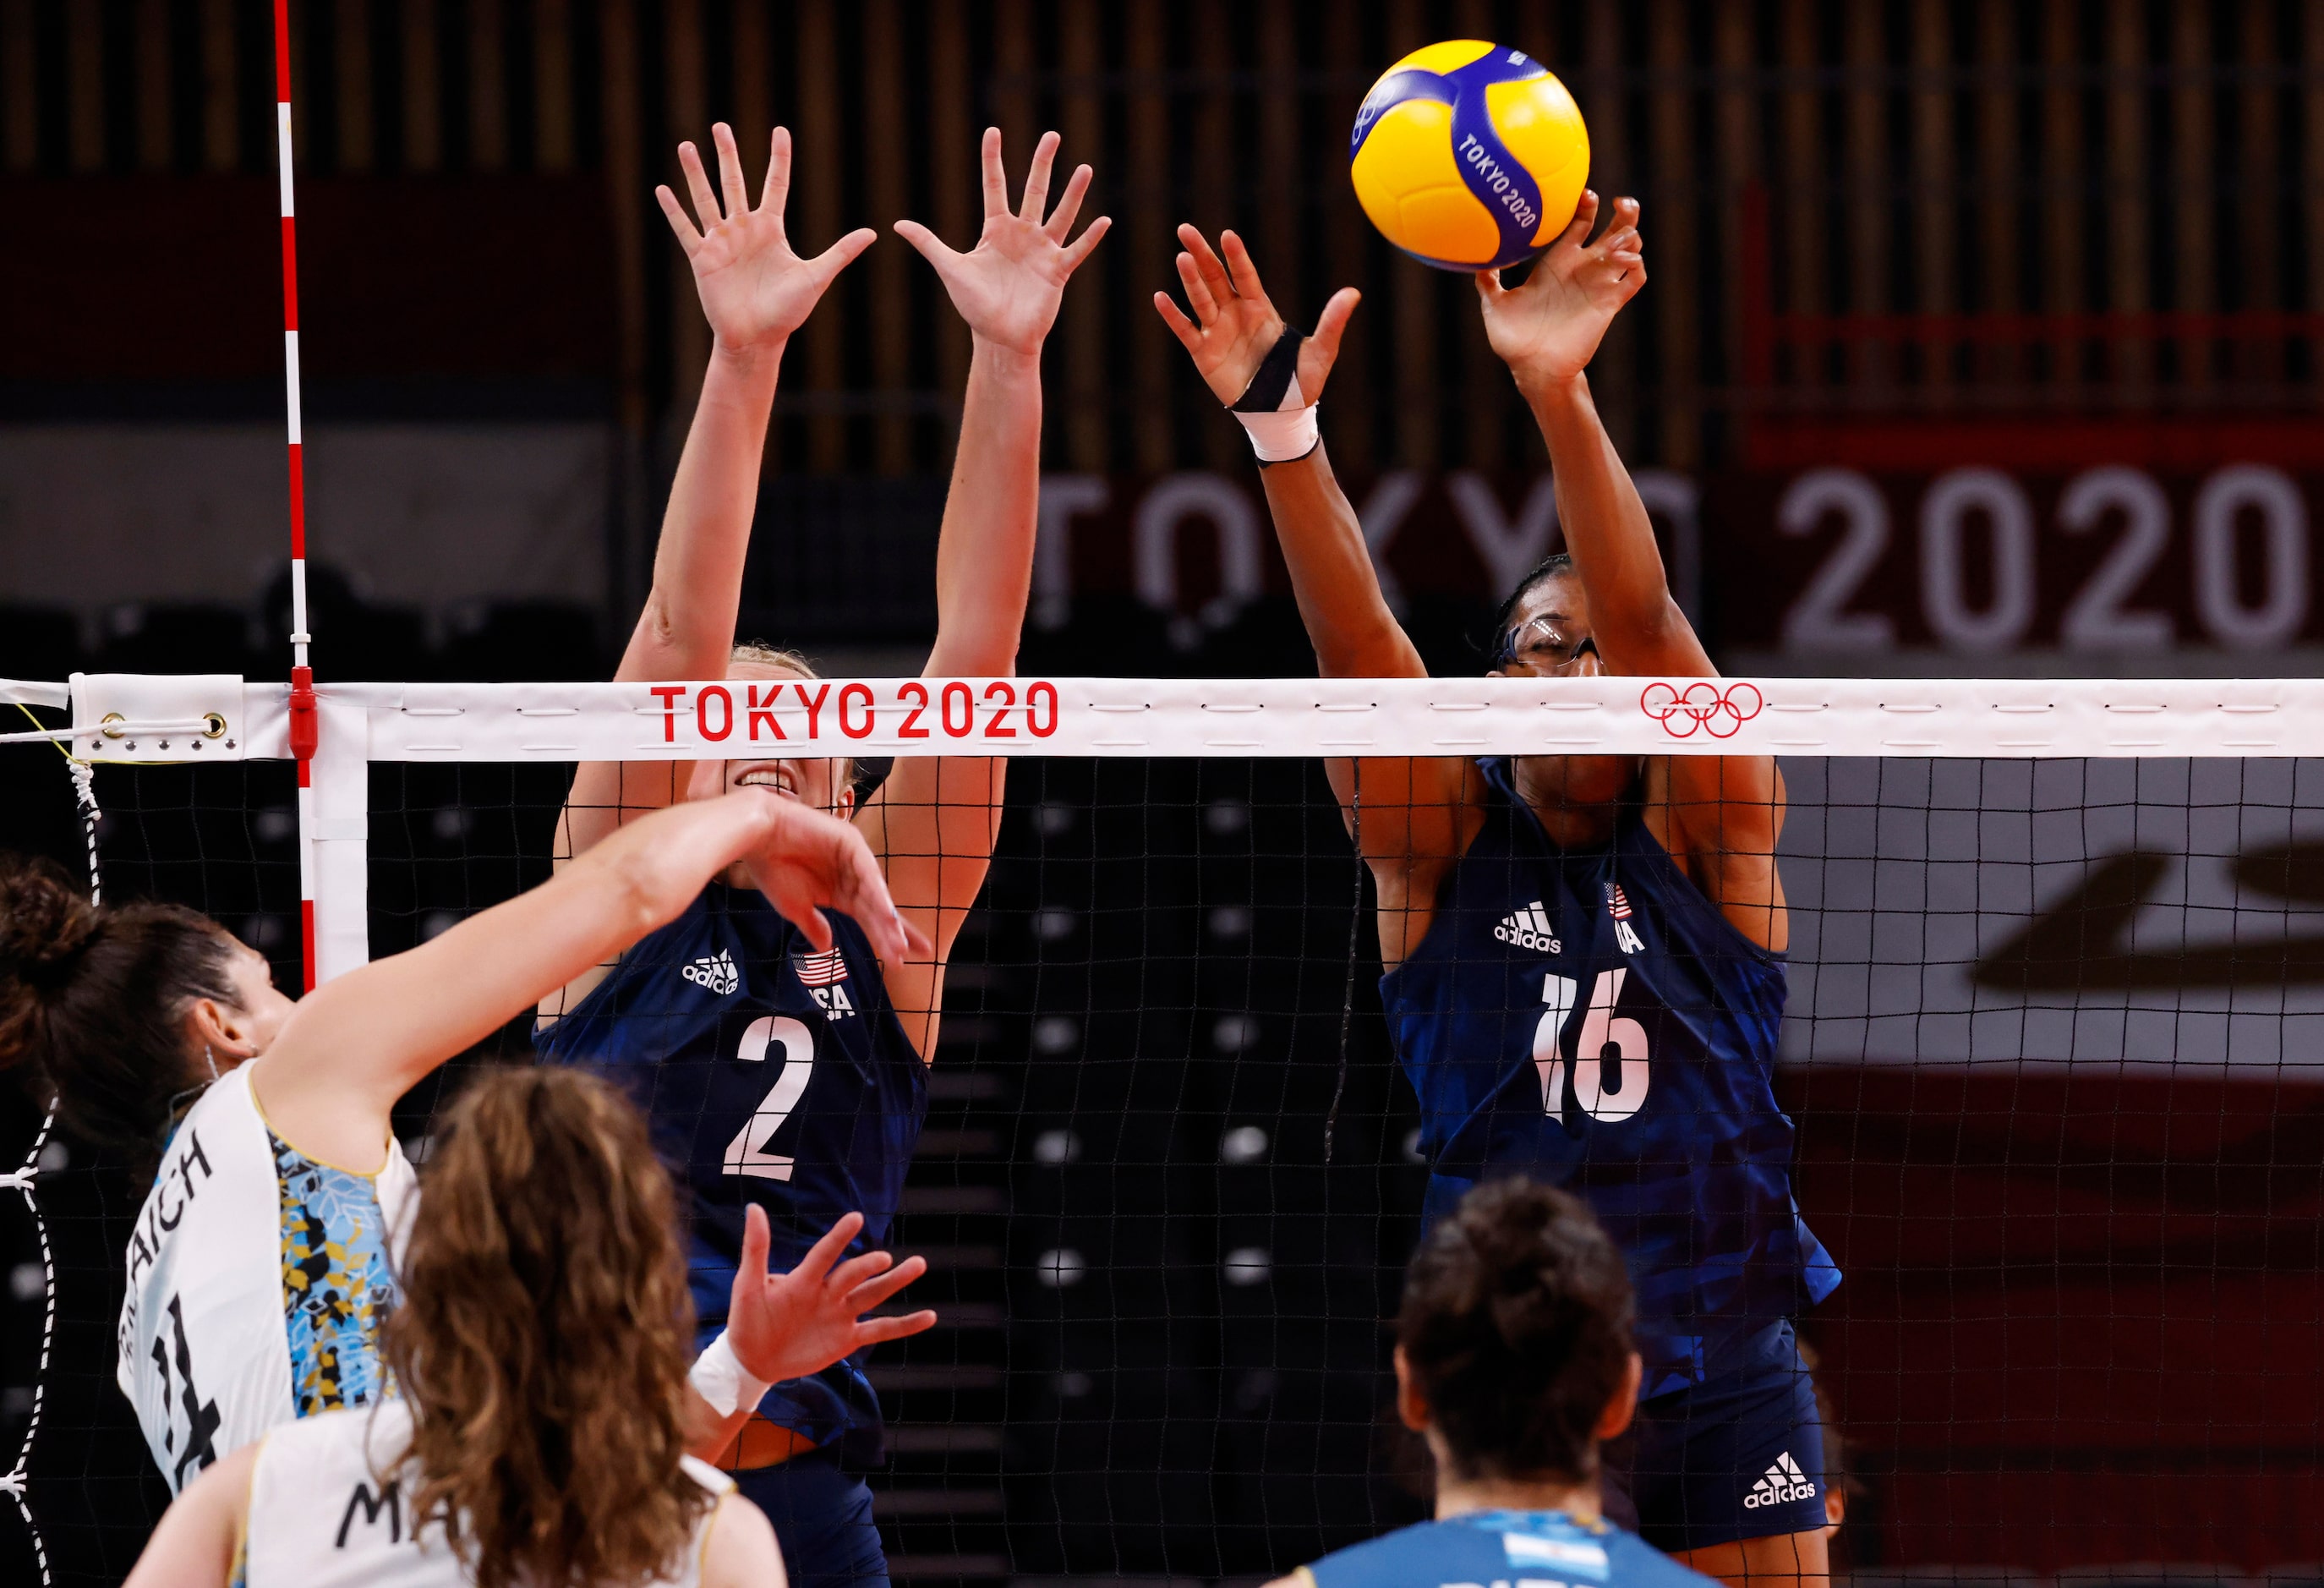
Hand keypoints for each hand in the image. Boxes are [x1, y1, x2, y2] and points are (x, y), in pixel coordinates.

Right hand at [657, 124, 875, 354]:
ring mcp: (722, 241)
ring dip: (696, 173)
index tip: (780, 131)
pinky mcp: (703, 258)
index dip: (779, 158)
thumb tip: (873, 233)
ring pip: (706, 199)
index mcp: (771, 229)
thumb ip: (841, 252)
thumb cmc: (788, 312)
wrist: (758, 339)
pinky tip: (662, 189)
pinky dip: (674, 210)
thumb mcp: (816, 277)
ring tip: (685, 146)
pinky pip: (686, 229)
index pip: (776, 184)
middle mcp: (744, 229)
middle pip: (734, 182)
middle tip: (721, 126)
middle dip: (728, 154)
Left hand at [726, 1207, 935, 1386]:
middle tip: (884, 1259)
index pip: (824, 1255)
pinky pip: (880, 1330)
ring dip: (894, 1282)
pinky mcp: (847, 1339)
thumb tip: (754, 1207)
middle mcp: (827, 1292)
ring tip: (917, 1265)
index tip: (856, 1218)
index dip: (838, 1238)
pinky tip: (929, 1316)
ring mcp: (840, 1315)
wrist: (752, 1359)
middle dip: (869, 1267)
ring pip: (872, 1295)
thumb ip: (756, 1249)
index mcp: (804, 1279)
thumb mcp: (748, 1286)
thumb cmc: (746, 1319)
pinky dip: (904, 1325)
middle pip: (853, 1275)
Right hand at [738, 794, 931, 962]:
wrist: (755, 836)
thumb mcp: (795, 907)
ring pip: (874, 893)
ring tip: (900, 942)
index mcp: (840, 892)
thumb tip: (826, 948)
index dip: (884, 938)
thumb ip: (814, 925)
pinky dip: (876, 892)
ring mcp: (853, 858)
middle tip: (919, 952)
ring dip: (887, 917)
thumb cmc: (771, 868)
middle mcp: (851, 876)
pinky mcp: (850, 842)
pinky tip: (886, 913)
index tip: (900, 961)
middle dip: (895, 931)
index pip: (869, 918)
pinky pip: (866, 871)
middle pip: (878, 908)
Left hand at [895, 127, 1109, 356]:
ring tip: (1085, 168)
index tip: (993, 131)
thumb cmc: (975, 305)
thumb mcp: (951, 269)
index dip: (993, 159)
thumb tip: (897, 225)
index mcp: (996, 230)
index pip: (994, 186)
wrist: (999, 337)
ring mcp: (1042, 251)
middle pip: (1034, 191)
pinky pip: (1076, 250)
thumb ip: (929, 244)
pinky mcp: (1057, 271)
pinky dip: (1090, 237)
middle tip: (1052, 135)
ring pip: (1060, 214)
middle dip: (1042, 163)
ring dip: (1073, 193)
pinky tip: (1104, 220)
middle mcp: (1022, 234)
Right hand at [1155, 226, 1358, 405]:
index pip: (1245, 275)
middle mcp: (1236, 314)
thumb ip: (1332, 322)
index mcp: (1261, 309)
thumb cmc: (1301, 382)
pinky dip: (1173, 316)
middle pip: (1216, 278)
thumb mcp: (1321, 351)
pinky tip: (1160, 298)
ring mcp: (1218, 332)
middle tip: (1185, 230)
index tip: (1227, 235)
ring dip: (1190, 280)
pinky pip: (1186, 331)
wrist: (1280, 413)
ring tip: (1180, 257)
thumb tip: (1354, 294)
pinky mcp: (1204, 353)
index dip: (1236, 256)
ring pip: (1200, 299)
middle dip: (1202, 254)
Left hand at [1475, 192, 1644, 393]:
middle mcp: (1582, 269)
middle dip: (1623, 213)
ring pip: (1630, 250)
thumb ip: (1487, 281)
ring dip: (1630, 238)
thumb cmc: (1513, 339)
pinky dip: (1637, 265)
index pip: (1580, 223)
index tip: (1585, 194)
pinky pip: (1635, 279)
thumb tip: (1474, 258)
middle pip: (1613, 230)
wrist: (1534, 368)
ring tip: (1617, 241)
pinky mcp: (1610, 304)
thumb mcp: (1495, 305)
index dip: (1587, 205)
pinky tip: (1625, 261)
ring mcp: (1599, 285)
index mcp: (1558, 261)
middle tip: (1620, 203)